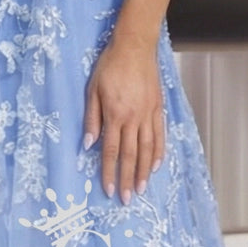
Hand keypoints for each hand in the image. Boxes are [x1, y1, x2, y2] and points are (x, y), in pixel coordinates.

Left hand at [83, 30, 164, 203]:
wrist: (135, 47)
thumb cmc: (110, 66)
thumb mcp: (93, 90)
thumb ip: (92, 118)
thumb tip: (88, 144)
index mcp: (115, 115)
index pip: (112, 150)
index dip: (110, 172)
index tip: (110, 190)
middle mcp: (134, 118)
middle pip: (131, 155)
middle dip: (128, 179)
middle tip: (128, 199)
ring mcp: (148, 114)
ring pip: (148, 149)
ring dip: (145, 171)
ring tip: (142, 188)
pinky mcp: (158, 108)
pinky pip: (160, 134)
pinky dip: (159, 151)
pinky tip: (157, 164)